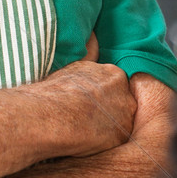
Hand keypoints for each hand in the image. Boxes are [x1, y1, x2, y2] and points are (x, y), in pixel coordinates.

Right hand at [36, 36, 135, 155]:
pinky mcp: (121, 135)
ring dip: (107, 128)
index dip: (100, 97)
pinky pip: (115, 141)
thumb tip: (94, 34)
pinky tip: (85, 142)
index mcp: (113, 74)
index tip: (86, 103)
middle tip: (85, 118)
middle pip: (121, 104)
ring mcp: (125, 114)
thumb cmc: (55, 92)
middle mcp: (124, 93)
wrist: (51, 115)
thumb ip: (89, 51)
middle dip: (107, 111)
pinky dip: (103, 143)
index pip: (114, 87)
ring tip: (84, 131)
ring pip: (120, 123)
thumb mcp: (73, 64)